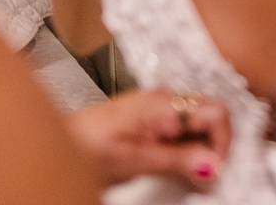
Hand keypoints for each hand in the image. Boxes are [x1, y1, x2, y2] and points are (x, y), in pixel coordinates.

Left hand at [66, 89, 231, 190]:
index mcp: (163, 103)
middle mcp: (164, 99)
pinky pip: (184, 129)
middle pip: (211, 116)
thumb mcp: (136, 160)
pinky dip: (187, 149)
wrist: (52, 145)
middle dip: (214, 146)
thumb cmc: (85, 146)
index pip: (216, 112)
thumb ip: (178, 160)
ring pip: (199, 124)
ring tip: (187, 173)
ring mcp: (159, 107)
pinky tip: (174, 165)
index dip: (223, 141)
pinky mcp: (153, 119)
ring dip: (201, 149)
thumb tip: (213, 163)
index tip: (216, 167)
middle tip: (205, 175)